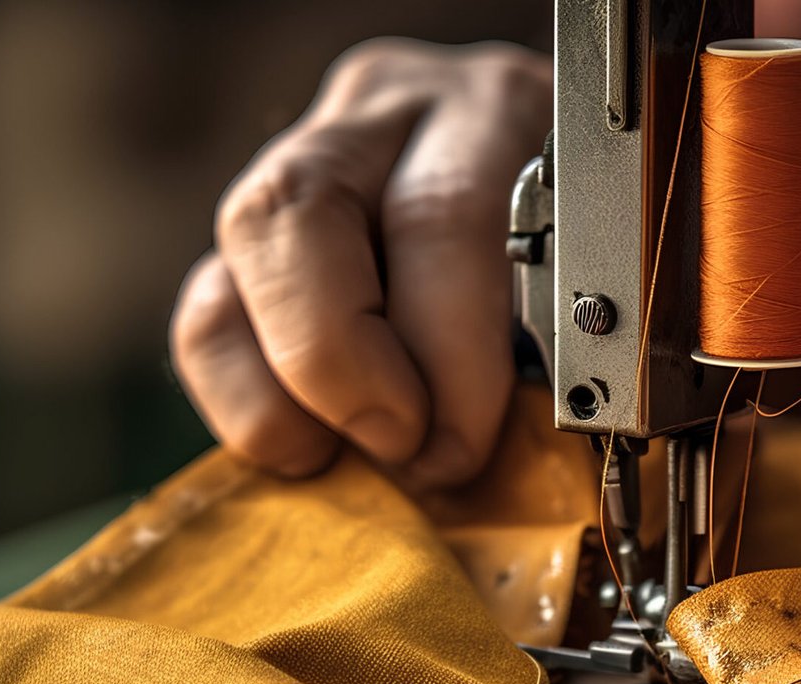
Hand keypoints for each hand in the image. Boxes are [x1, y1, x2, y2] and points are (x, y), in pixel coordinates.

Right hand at [171, 39, 550, 485]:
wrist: (562, 213)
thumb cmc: (584, 268)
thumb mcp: (591, 290)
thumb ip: (549, 349)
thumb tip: (465, 455)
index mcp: (491, 111)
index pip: (441, 216)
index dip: (444, 351)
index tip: (461, 443)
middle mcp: (386, 112)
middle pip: (302, 211)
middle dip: (341, 362)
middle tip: (400, 445)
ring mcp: (307, 161)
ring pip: (241, 255)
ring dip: (283, 387)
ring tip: (349, 453)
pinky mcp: (256, 234)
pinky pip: (209, 313)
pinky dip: (246, 396)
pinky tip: (312, 443)